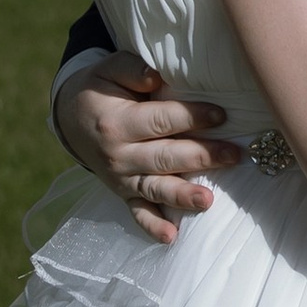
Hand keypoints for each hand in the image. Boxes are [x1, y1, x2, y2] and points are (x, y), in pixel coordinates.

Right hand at [57, 57, 242, 244]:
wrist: (70, 118)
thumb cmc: (100, 89)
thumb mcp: (108, 69)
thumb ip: (132, 69)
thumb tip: (156, 77)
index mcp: (116, 122)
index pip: (161, 120)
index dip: (192, 117)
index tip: (222, 115)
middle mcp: (117, 155)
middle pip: (164, 157)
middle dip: (201, 157)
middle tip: (235, 155)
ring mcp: (120, 179)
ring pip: (155, 189)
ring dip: (181, 196)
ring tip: (208, 201)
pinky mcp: (122, 194)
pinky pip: (137, 213)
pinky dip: (152, 227)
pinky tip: (171, 237)